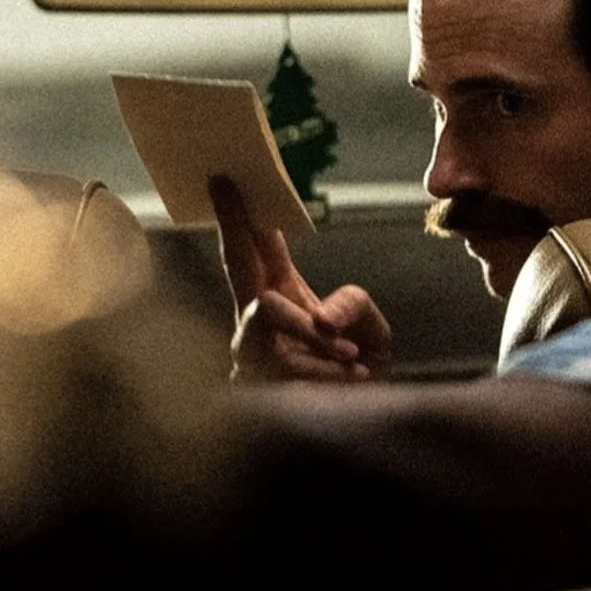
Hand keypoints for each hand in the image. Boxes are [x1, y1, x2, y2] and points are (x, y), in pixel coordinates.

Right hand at [210, 177, 391, 383]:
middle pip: (240, 268)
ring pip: (266, 314)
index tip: (223, 179)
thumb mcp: (367, 322)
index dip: (237, 214)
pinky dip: (322, 370)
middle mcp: (256, 315)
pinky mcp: (251, 383)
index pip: (252, 245)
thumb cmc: (357, 360)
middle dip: (247, 242)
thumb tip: (321, 319)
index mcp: (280, 289)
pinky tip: (347, 381)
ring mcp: (248, 349)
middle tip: (286, 265)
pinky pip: (283, 363)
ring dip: (314, 339)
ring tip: (350, 359)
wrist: (359, 411)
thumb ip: (351, 305)